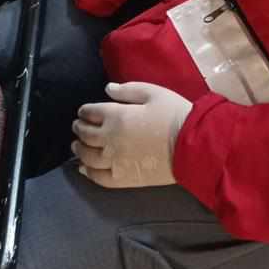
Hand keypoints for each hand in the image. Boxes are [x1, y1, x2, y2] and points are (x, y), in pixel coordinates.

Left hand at [72, 82, 191, 186]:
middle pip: (86, 135)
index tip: (83, 111)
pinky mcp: (123, 179)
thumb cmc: (174, 114)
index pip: (91, 113)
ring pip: (88, 157)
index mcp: (117, 116)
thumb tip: (107, 89)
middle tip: (77, 126)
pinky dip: (88, 173)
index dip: (84, 111)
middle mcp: (110, 140)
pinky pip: (99, 178)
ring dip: (79, 149)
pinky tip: (84, 168)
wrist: (191, 145)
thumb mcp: (153, 92)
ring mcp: (115, 162)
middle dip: (79, 128)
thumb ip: (127, 90)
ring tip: (77, 146)